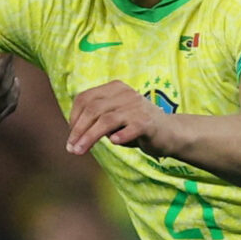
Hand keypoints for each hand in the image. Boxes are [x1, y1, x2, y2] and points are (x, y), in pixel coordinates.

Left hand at [66, 80, 182, 157]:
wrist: (169, 133)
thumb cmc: (136, 126)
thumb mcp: (114, 118)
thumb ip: (97, 120)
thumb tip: (74, 135)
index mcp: (114, 88)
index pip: (85, 98)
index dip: (74, 117)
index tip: (71, 136)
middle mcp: (125, 94)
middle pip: (93, 109)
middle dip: (78, 130)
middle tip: (71, 148)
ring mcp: (137, 106)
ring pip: (106, 120)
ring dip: (89, 137)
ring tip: (79, 151)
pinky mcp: (147, 122)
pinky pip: (129, 129)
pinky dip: (120, 136)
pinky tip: (114, 142)